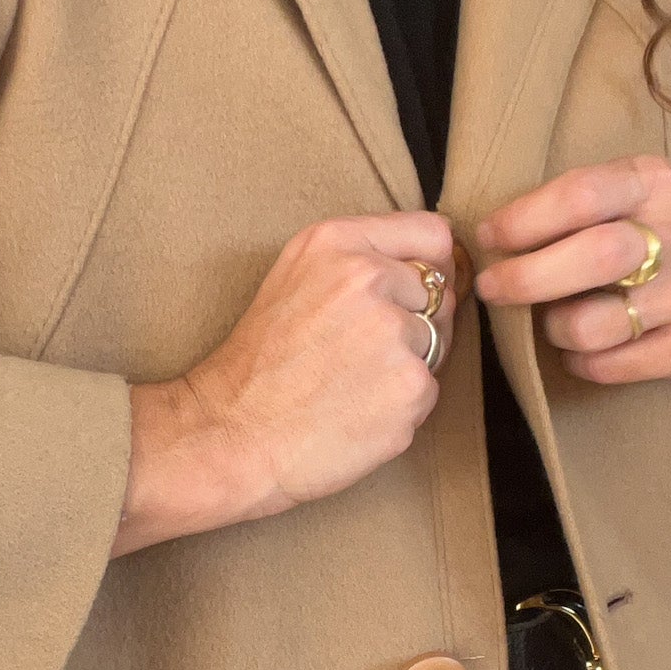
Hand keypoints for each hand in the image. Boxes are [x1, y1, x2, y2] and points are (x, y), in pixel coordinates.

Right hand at [112, 212, 456, 555]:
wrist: (229, 435)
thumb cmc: (259, 364)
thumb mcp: (293, 278)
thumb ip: (358, 258)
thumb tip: (433, 264)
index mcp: (337, 243)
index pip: (432, 234)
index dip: (429, 267)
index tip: (409, 294)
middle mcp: (368, 278)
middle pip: (441, 291)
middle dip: (417, 320)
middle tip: (361, 354)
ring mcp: (393, 334)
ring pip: (437, 342)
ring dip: (408, 365)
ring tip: (353, 384)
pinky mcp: (410, 387)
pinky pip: (430, 389)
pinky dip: (402, 406)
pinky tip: (357, 412)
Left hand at [473, 154, 670, 390]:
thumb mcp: (642, 196)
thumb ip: (581, 206)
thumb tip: (492, 236)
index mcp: (656, 185)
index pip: (581, 195)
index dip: (524, 219)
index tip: (489, 238)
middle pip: (588, 259)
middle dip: (524, 279)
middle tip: (493, 288)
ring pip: (590, 324)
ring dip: (552, 327)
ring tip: (553, 319)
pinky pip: (608, 366)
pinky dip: (580, 360)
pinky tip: (584, 347)